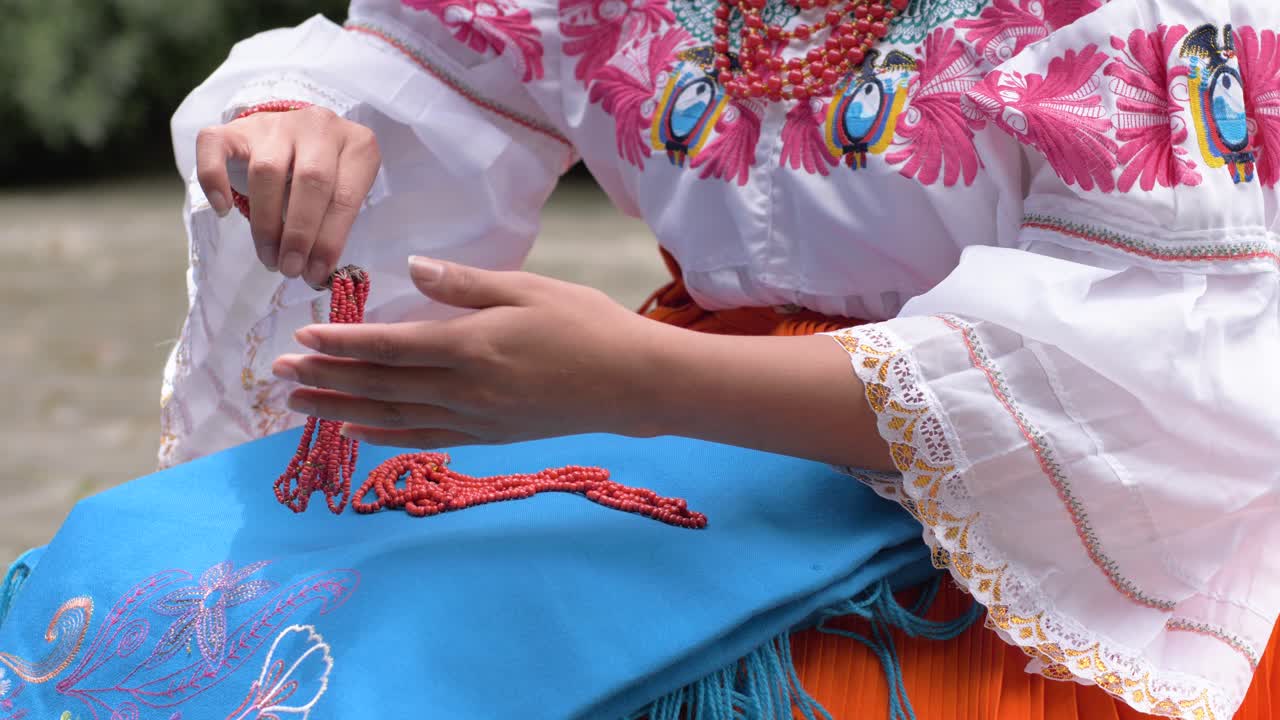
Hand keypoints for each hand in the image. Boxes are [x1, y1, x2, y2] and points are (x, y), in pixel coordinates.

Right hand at [195, 106, 380, 286]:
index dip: (329, 240)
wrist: (299, 135)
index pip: (346, 196)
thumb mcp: (342, 195)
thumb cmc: (328, 175)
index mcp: (357, 145)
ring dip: (266, 223)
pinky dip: (214, 180)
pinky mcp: (238, 127)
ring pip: (267, 170)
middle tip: (289, 268)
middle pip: (310, 181)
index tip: (316, 273)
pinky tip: (222, 210)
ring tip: (269, 257)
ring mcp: (277, 123)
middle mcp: (319, 126)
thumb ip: (333, 226)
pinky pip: (215, 146)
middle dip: (298, 234)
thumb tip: (313, 272)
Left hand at [272, 257, 677, 447]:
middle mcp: (463, 389)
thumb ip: (465, 283)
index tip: (300, 338)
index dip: (340, 344)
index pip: (388, 347)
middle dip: (326, 380)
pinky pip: (425, 440)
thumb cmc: (586, 325)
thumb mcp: (529, 289)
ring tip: (298, 408)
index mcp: (470, 345)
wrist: (632, 384)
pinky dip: (385, 437)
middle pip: (380, 386)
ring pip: (392, 418)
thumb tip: (409, 269)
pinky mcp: (488, 437)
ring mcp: (474, 419)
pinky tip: (356, 434)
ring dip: (341, 413)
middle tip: (279, 376)